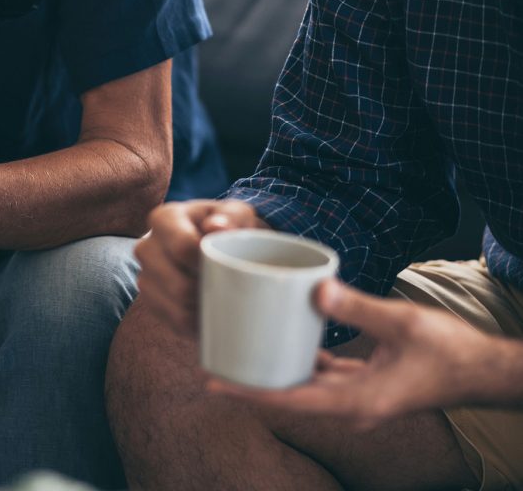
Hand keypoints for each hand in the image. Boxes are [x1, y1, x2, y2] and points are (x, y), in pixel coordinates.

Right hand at [135, 199, 267, 336]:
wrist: (216, 246)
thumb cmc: (228, 228)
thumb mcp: (237, 215)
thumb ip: (232, 216)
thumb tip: (216, 227)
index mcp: (164, 219)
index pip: (183, 248)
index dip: (209, 265)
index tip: (228, 266)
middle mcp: (146, 247)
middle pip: (179, 285)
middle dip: (208, 292)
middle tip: (229, 287)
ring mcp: (145, 276)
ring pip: (177, 308)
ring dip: (204, 310)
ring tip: (222, 299)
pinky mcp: (150, 301)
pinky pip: (175, 323)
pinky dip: (197, 323)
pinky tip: (211, 311)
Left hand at [206, 278, 513, 426]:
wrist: (481, 370)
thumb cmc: (448, 350)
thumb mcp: (403, 322)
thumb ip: (359, 307)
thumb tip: (316, 289)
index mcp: (358, 400)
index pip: (292, 402)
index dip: (250, 393)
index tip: (214, 383)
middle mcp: (352, 405)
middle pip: (290, 398)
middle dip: (252, 384)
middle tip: (212, 363)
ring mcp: (358, 397)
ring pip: (304, 388)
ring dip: (273, 373)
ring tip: (238, 352)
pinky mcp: (365, 384)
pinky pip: (322, 377)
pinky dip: (299, 362)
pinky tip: (283, 340)